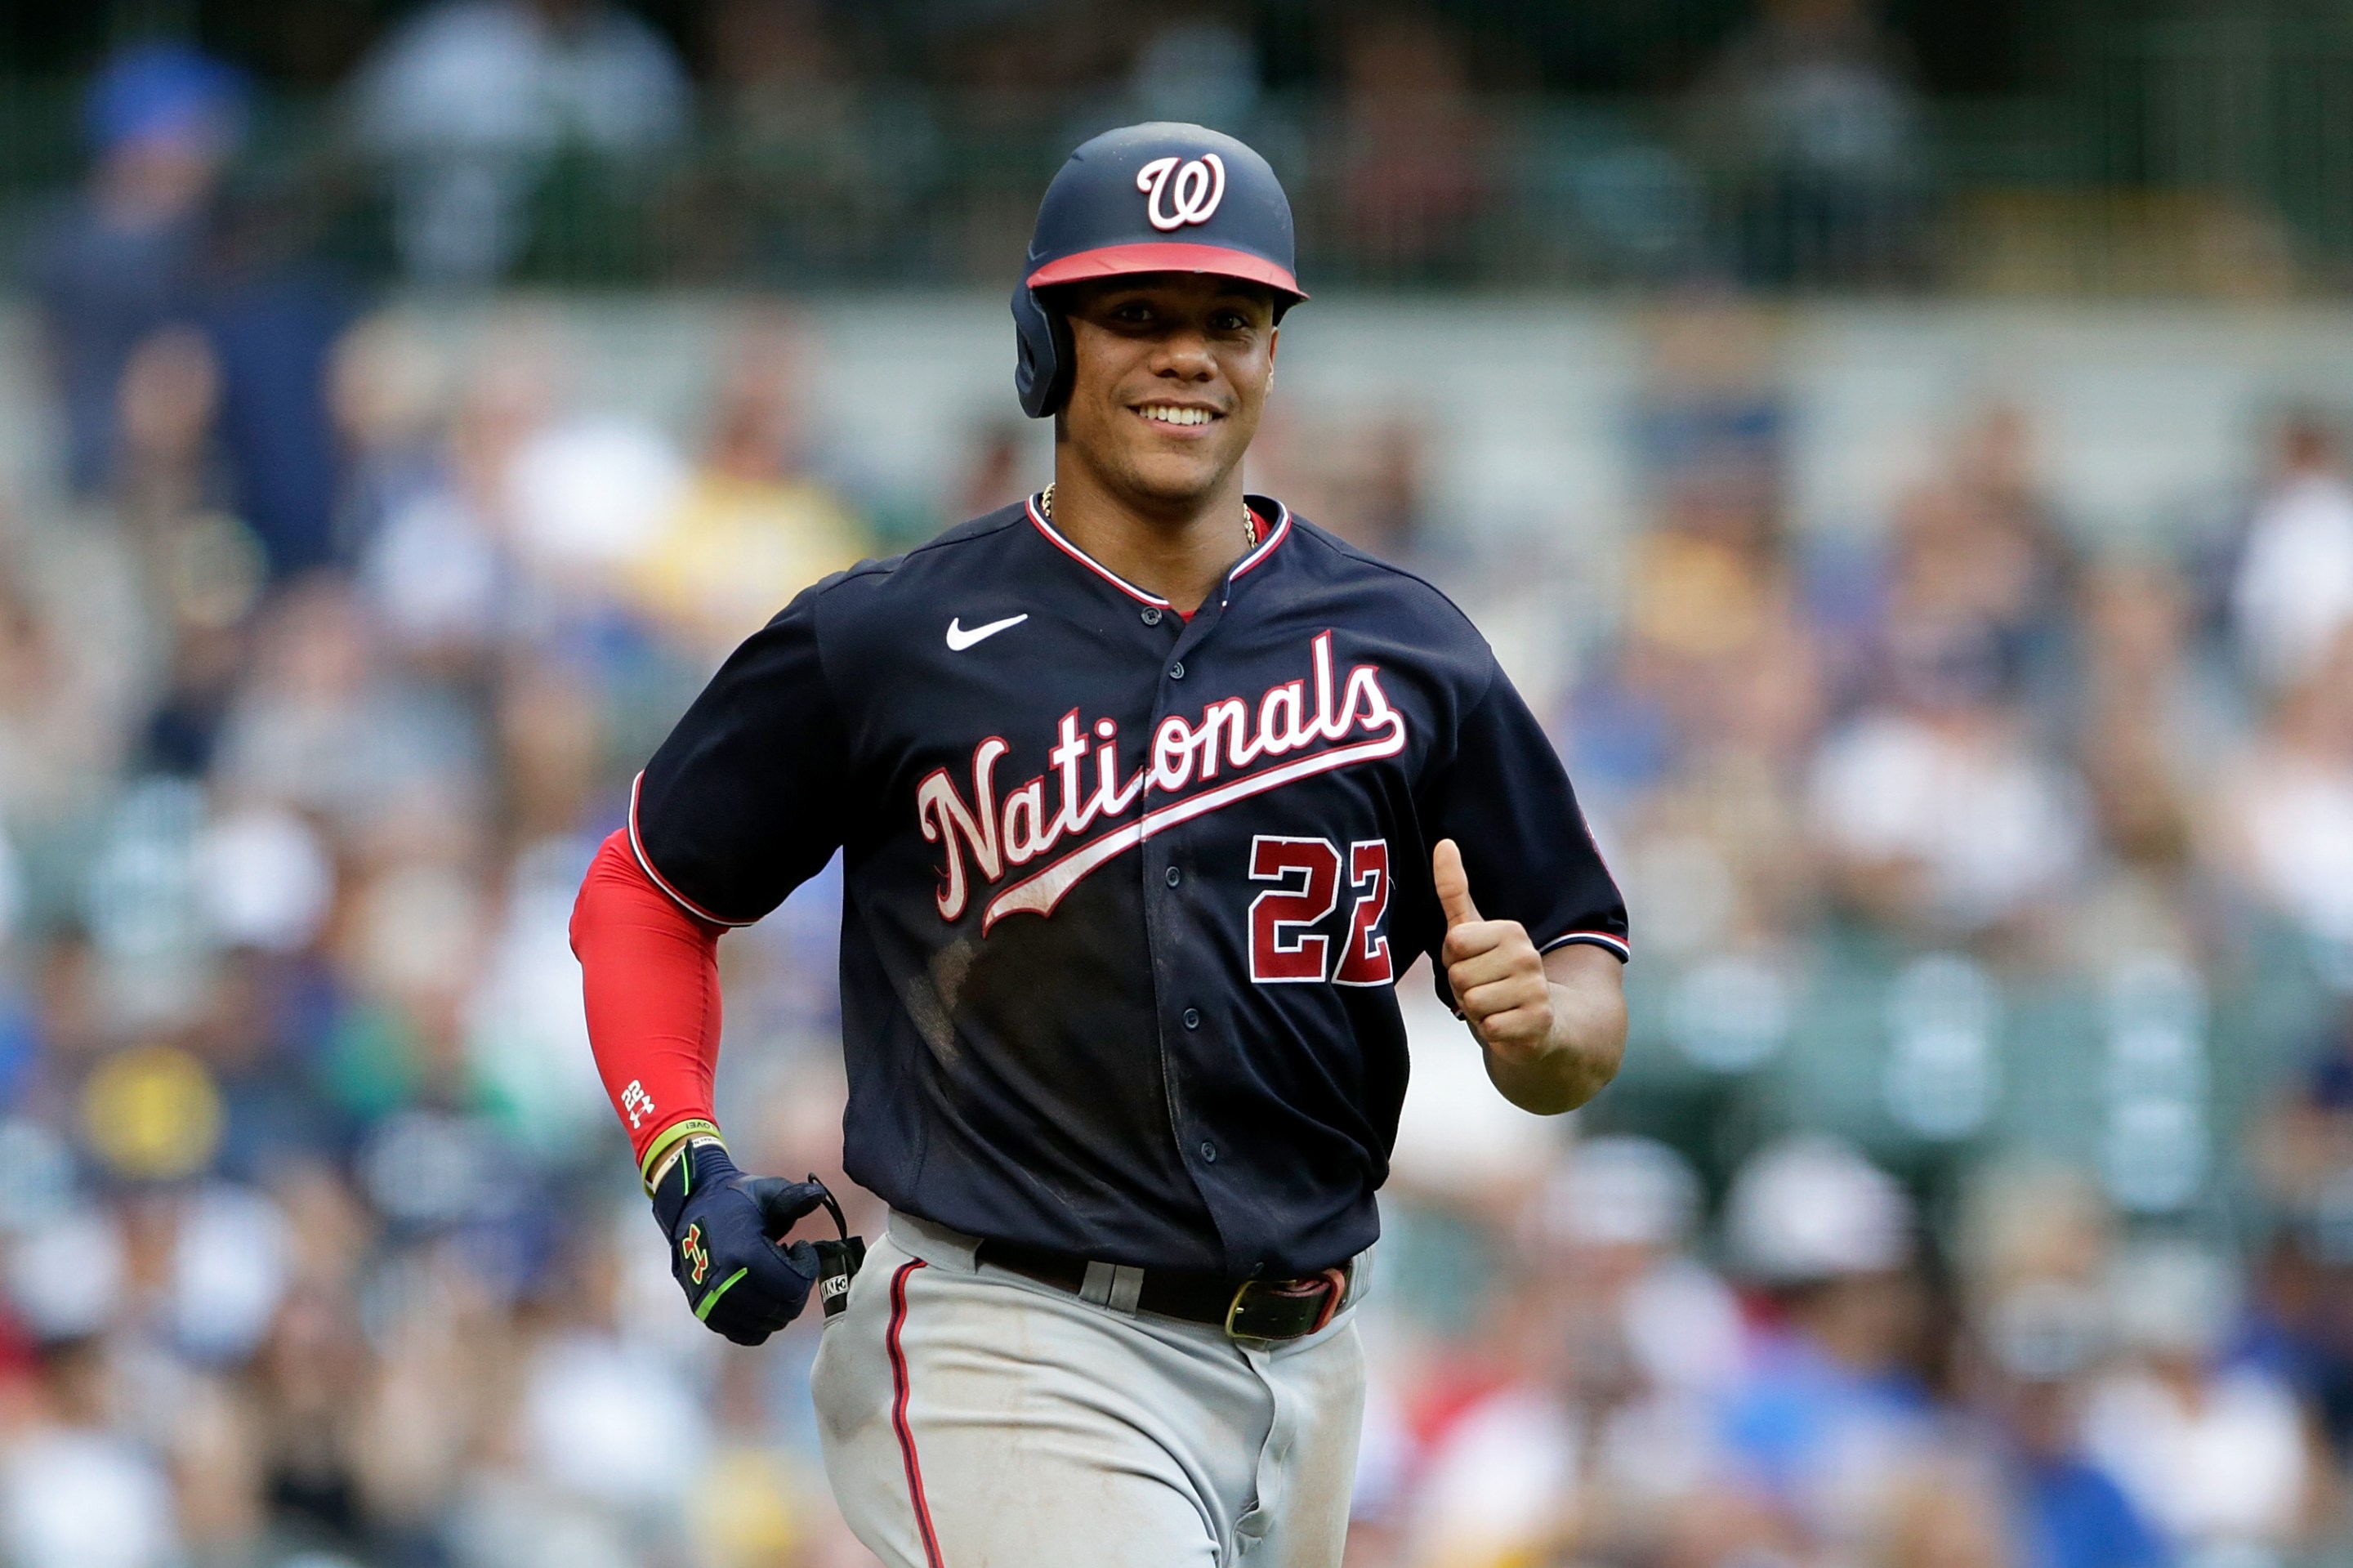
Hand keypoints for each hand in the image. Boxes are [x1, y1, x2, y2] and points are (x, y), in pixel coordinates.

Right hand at [650, 1140, 825, 1345]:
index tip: (802, 1248)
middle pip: (785, 1309)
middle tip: (789, 1263)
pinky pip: (748, 1335)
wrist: (689, 1210)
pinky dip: (762, 1321)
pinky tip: (760, 1293)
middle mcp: (725, 1286)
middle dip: (798, 1286)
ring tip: (771, 1275)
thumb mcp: (766, 1192)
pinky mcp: (707, 1315)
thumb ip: (794, 1198)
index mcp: (742, 1255)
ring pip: (770, 1325)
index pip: (794, 1284)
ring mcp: (713, 1305)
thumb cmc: (735, 1200)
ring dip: (780, 1303)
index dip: (808, 1266)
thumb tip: (819, 1194)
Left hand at [1434, 838, 1552, 1066]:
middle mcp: (1527, 955)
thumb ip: (1455, 890)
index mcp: (1510, 930)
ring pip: (1472, 1003)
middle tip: (1486, 990)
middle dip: (1464, 990)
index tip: (1474, 965)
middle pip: (1459, 976)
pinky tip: (1508, 1025)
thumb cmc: (1496, 974)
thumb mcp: (1473, 932)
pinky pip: (1490, 1028)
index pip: (1454, 945)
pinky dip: (1493, 1032)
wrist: (1541, 1024)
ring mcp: (1536, 988)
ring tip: (1497, 1007)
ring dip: (1477, 1013)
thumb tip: (1443, 842)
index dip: (1455, 962)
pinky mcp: (1539, 1021)